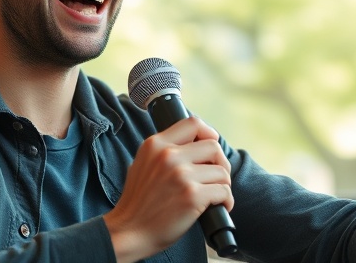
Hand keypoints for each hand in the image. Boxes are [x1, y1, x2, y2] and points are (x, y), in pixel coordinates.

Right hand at [103, 117, 232, 262]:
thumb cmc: (138, 202)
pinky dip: (226, 200)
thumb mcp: (142, 163)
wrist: (129, 232)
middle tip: (215, 177)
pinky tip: (220, 207)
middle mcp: (169, 156)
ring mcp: (181, 175)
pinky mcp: (192, 196)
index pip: (193, 123)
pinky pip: (224, 191)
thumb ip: (163, 151)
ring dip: (223, 185)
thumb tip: (193, 144)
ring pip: (222, 172)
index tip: (210, 149)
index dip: (208, 134)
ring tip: (215, 195)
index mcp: (156, 144)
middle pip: (213, 147)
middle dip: (220, 163)